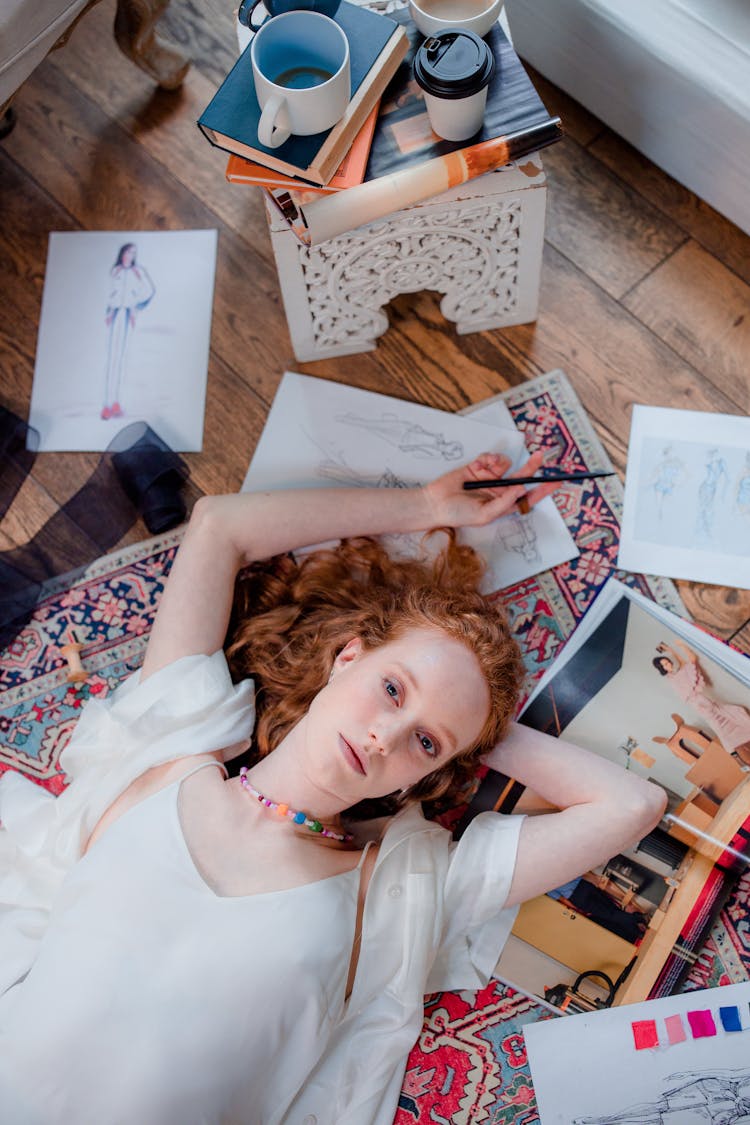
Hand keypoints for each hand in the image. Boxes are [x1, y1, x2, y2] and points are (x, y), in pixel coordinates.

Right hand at [423, 450, 559, 528]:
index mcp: (503, 505)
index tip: (556, 482)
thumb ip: (503, 503)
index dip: (542, 490)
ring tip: (487, 467)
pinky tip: (482, 464)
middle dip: (531, 466)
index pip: (527, 497)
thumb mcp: (483, 514)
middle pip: (521, 477)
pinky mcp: (478, 467)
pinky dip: (488, 458)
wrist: (434, 503)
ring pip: (505, 464)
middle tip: (540, 456)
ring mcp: (489, 478)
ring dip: (499, 463)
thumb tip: (522, 490)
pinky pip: (490, 458)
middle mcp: (499, 491)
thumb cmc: (457, 514)